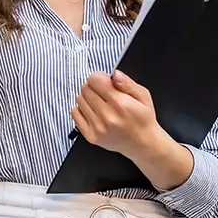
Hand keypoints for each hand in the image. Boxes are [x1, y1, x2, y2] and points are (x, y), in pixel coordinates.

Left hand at [71, 70, 194, 190]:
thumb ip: (128, 83)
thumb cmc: (143, 119)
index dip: (99, 77)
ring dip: (87, 98)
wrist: (143, 144)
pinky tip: (93, 111)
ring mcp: (98, 128)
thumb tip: (115, 74)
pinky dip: (81, 109)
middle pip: (85, 88)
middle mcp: (107, 116)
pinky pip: (74, 114)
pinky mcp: (91, 136)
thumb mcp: (143, 96)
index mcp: (121, 104)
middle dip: (93, 87)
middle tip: (103, 92)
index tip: (105, 81)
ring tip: (100, 103)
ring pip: (79, 100)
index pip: (95, 80)